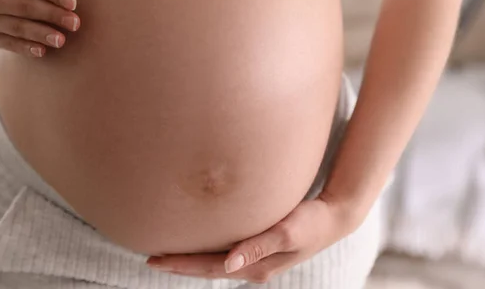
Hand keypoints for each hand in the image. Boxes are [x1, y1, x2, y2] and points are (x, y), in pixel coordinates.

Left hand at [147, 195, 362, 283]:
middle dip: (180, 264)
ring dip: (191, 258)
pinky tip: (200, 241)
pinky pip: (226, 251)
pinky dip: (208, 249)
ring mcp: (255, 257)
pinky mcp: (259, 246)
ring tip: (168, 251)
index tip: (154, 259)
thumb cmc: (311, 222)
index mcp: (255, 267)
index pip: (209, 268)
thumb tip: (228, 266)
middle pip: (207, 267)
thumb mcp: (287, 232)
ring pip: (215, 260)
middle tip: (150, 257)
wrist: (333, 216)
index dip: (181, 264)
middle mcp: (251, 266)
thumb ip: (257, 247)